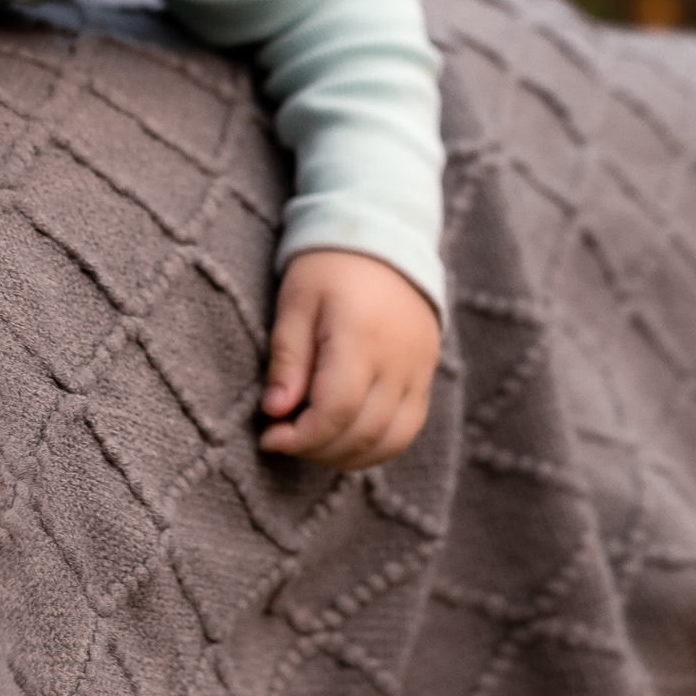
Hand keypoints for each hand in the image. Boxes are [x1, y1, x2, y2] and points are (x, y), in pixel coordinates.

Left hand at [259, 249, 440, 470]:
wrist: (384, 238)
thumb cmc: (328, 269)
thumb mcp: (295, 302)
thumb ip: (287, 358)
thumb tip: (275, 412)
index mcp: (361, 335)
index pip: (335, 410)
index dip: (300, 436)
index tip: (268, 437)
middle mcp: (398, 358)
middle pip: (362, 432)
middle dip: (317, 450)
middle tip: (284, 440)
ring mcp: (419, 369)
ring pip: (390, 440)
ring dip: (347, 457)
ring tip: (312, 444)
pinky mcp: (426, 374)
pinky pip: (408, 428)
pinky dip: (376, 446)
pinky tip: (344, 440)